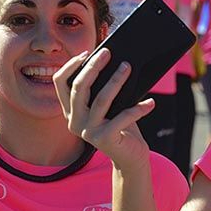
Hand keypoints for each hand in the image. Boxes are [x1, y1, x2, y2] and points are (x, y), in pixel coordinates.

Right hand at [54, 49, 154, 171]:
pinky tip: (150, 102)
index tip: (88, 53)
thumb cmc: (121, 127)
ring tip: (128, 67)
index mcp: (71, 111)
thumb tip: (115, 61)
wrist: (130, 158)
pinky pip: (123, 117)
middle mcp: (74, 121)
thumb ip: (104, 90)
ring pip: (101, 99)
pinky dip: (138, 109)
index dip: (71, 65)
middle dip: (93, 67)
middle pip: (79, 87)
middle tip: (108, 52)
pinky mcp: (104, 139)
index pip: (60, 83)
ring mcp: (88, 132)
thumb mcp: (110, 106)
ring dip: (116, 81)